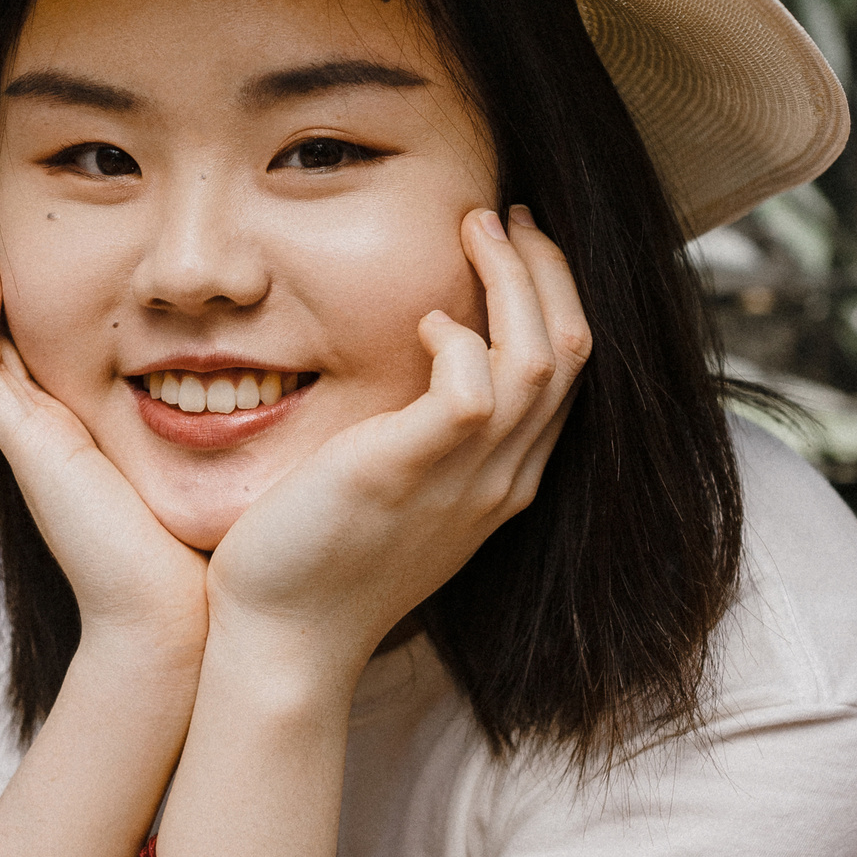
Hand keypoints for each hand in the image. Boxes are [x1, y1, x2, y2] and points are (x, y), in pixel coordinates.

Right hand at [0, 213, 209, 666]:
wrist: (173, 617)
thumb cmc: (205, 556)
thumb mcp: (219, 466)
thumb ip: (232, 425)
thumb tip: (284, 381)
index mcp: (91, 436)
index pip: (58, 349)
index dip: (55, 297)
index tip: (71, 242)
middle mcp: (53, 434)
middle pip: (9, 340)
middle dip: (1, 280)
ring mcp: (32, 441)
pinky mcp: (26, 448)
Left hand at [205, 205, 589, 690]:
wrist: (286, 641)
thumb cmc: (321, 563)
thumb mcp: (397, 492)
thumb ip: (424, 437)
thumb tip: (419, 369)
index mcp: (503, 482)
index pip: (567, 373)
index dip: (553, 296)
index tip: (516, 245)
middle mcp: (501, 480)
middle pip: (570, 350)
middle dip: (546, 268)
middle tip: (505, 215)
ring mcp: (464, 480)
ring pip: (537, 356)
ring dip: (511, 279)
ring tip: (474, 228)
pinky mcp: (406, 472)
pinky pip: (470, 389)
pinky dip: (456, 338)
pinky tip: (421, 322)